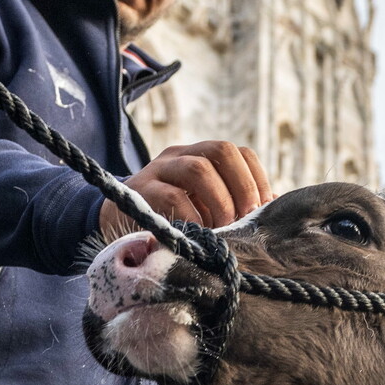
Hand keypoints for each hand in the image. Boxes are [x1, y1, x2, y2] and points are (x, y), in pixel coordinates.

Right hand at [100, 141, 273, 234]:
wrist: (113, 223)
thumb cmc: (167, 218)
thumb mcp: (200, 206)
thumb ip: (229, 205)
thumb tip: (270, 212)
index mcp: (200, 156)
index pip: (238, 152)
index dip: (256, 178)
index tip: (262, 209)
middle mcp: (180, 155)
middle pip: (220, 150)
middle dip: (241, 185)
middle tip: (244, 218)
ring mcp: (158, 170)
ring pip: (197, 168)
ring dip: (219, 201)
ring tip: (223, 228)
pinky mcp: (140, 192)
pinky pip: (172, 197)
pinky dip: (193, 218)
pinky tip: (198, 235)